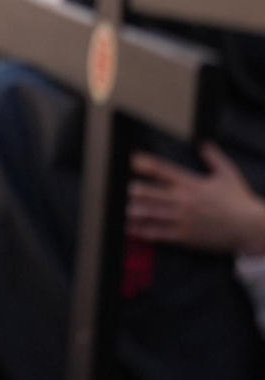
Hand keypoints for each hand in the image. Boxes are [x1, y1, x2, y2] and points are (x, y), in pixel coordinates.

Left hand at [127, 145, 264, 254]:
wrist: (250, 228)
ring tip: (128, 210)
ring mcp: (182, 218)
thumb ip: (214, 158)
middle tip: (130, 190)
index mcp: (192, 184)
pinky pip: (158, 233)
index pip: (164, 170)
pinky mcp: (184, 236)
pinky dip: (143, 231)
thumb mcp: (229, 175)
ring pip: (150, 213)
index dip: (146, 164)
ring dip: (135, 211)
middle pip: (150, 192)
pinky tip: (133, 230)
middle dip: (137, 190)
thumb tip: (204, 144)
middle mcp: (184, 200)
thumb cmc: (240, 201)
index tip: (134, 160)